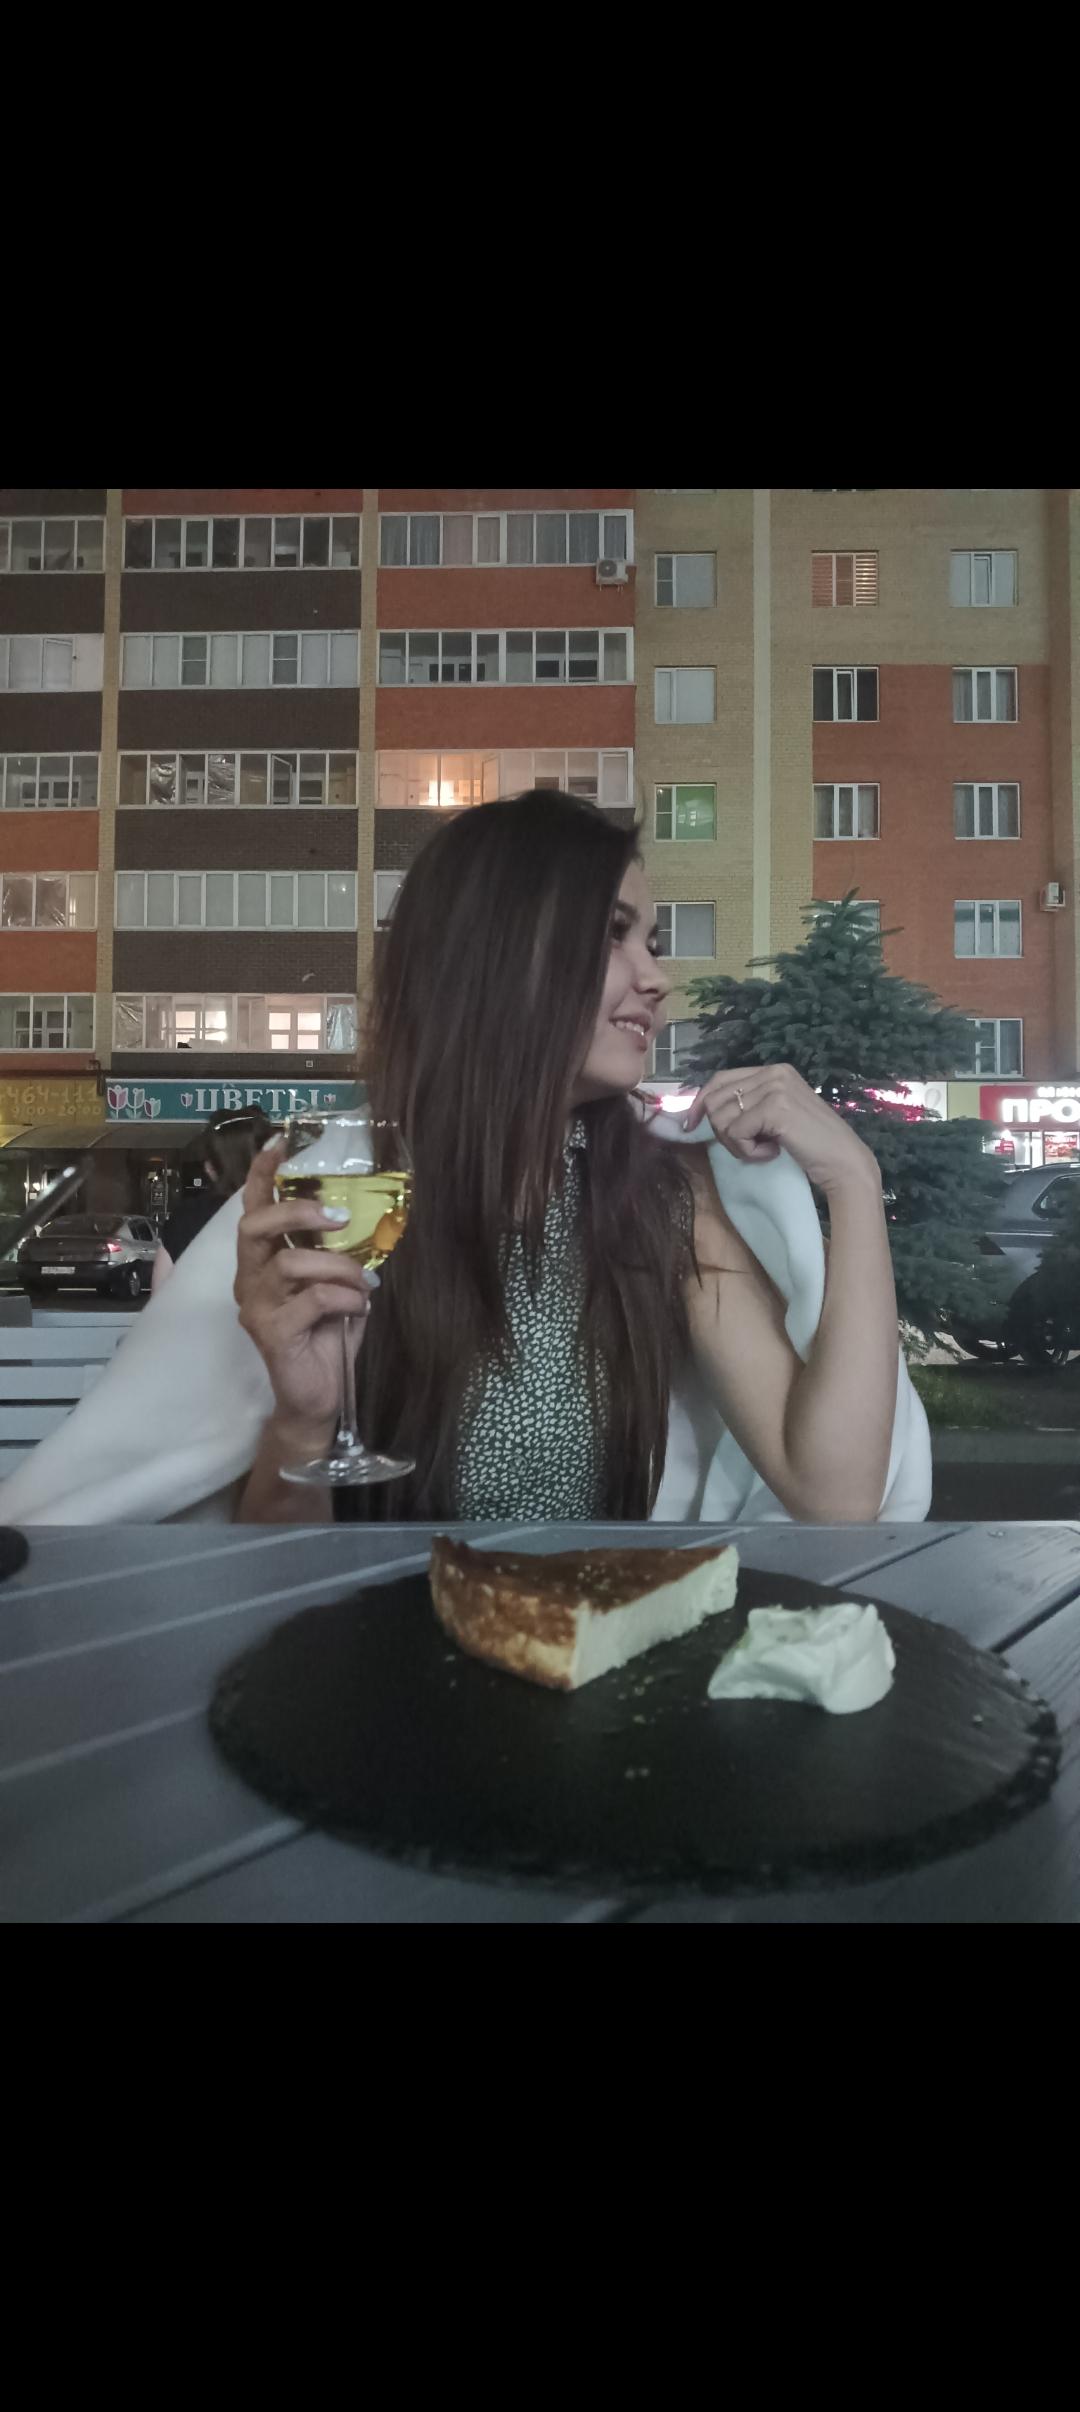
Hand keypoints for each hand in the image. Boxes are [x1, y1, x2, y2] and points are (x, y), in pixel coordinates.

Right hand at [234, 1137, 375, 1429]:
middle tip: (335, 1217)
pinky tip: (358, 1308)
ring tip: (361, 1283)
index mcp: (262, 1263)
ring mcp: (255, 1307)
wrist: (317, 1399)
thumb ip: (337, 1255)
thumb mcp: (336, 1287)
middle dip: (295, 1211)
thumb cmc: (326, 1338)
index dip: (261, 1176)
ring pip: (291, 1262)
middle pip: (253, 1226)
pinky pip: (312, 1299)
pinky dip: (344, 1298)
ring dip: (337, 1266)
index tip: (279, 1143)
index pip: (252, 1210)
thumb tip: (363, 1219)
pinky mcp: (271, 1333)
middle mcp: (249, 1280)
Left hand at [681, 1064, 879, 1195]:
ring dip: (736, 1144)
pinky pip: (736, 1133)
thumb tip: (703, 1110)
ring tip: (763, 1150)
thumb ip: (749, 1105)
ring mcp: (776, 1088)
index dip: (700, 1102)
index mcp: (774, 1070)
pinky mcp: (776, 1108)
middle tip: (748, 1147)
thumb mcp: (776, 1115)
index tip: (690, 1125)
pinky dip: (748, 1151)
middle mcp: (774, 1072)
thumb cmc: (811, 1144)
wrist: (843, 1161)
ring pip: (722, 1118)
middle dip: (722, 1131)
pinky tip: (772, 1153)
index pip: (720, 1079)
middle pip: (716, 1099)